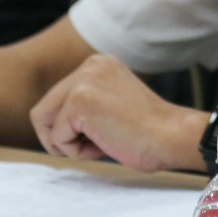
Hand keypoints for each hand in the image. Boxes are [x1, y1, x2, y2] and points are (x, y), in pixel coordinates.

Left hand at [30, 55, 203, 171]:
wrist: (175, 138)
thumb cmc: (150, 132)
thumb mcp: (113, 104)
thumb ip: (86, 103)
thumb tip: (50, 124)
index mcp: (99, 64)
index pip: (56, 101)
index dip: (74, 127)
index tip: (109, 129)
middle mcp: (89, 66)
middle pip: (43, 112)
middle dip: (65, 136)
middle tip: (101, 141)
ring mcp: (83, 82)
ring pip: (45, 124)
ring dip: (69, 143)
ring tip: (102, 142)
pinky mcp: (79, 102)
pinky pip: (57, 139)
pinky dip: (78, 152)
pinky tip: (107, 144)